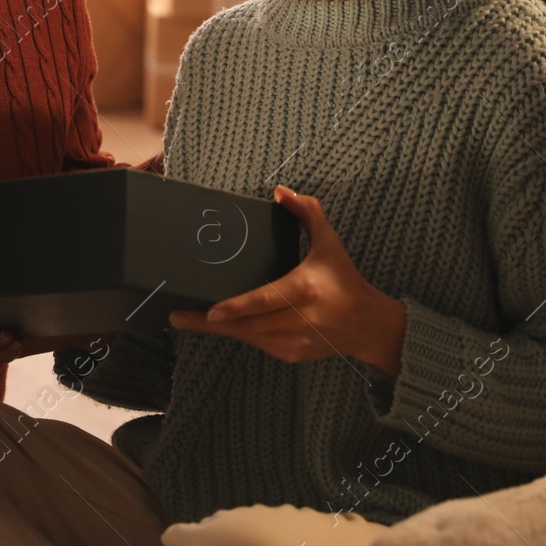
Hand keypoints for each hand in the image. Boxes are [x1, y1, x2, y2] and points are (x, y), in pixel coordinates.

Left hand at [169, 186, 406, 377]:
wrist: (368, 326)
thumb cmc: (345, 280)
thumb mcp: (330, 243)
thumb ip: (306, 213)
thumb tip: (279, 191)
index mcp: (306, 290)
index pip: (267, 301)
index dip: (239, 307)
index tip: (212, 309)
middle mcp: (299, 320)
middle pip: (248, 325)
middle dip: (210, 322)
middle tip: (177, 314)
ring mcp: (294, 341)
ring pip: (247, 337)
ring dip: (217, 329)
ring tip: (185, 318)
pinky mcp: (290, 354)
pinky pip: (255, 343)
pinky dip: (236, 334)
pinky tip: (215, 324)